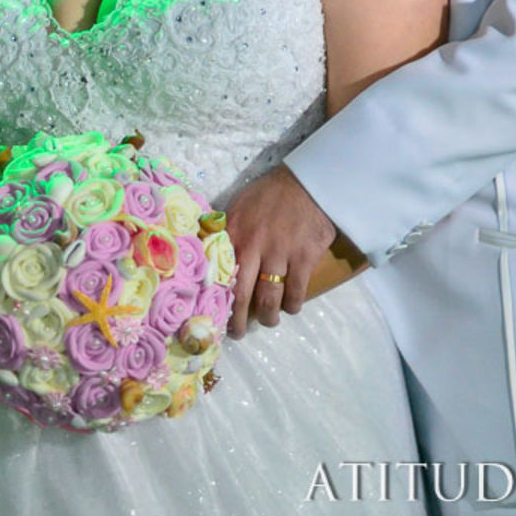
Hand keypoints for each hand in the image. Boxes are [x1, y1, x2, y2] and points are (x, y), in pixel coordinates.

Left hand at [220, 164, 355, 338]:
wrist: (308, 182)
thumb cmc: (269, 195)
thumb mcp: (239, 207)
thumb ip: (225, 232)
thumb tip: (206, 254)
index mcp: (234, 234)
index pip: (220, 276)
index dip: (216, 301)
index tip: (213, 316)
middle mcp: (255, 246)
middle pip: (242, 295)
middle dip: (239, 321)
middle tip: (238, 333)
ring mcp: (282, 253)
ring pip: (270, 299)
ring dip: (268, 317)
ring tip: (269, 321)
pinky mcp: (306, 257)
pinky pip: (297, 291)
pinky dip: (293, 305)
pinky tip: (291, 307)